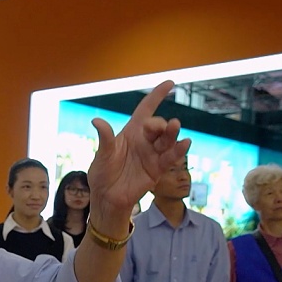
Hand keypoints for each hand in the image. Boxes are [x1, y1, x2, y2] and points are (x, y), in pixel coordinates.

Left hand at [87, 81, 189, 213]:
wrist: (107, 197)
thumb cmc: (102, 173)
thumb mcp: (102, 155)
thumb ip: (105, 138)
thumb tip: (96, 120)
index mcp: (131, 132)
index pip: (146, 109)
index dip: (157, 96)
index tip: (170, 83)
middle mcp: (145, 140)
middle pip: (158, 125)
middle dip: (159, 123)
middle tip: (155, 126)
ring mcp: (152, 154)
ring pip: (167, 140)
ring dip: (171, 133)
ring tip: (174, 126)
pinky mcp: (157, 169)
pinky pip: (170, 157)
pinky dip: (179, 150)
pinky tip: (185, 143)